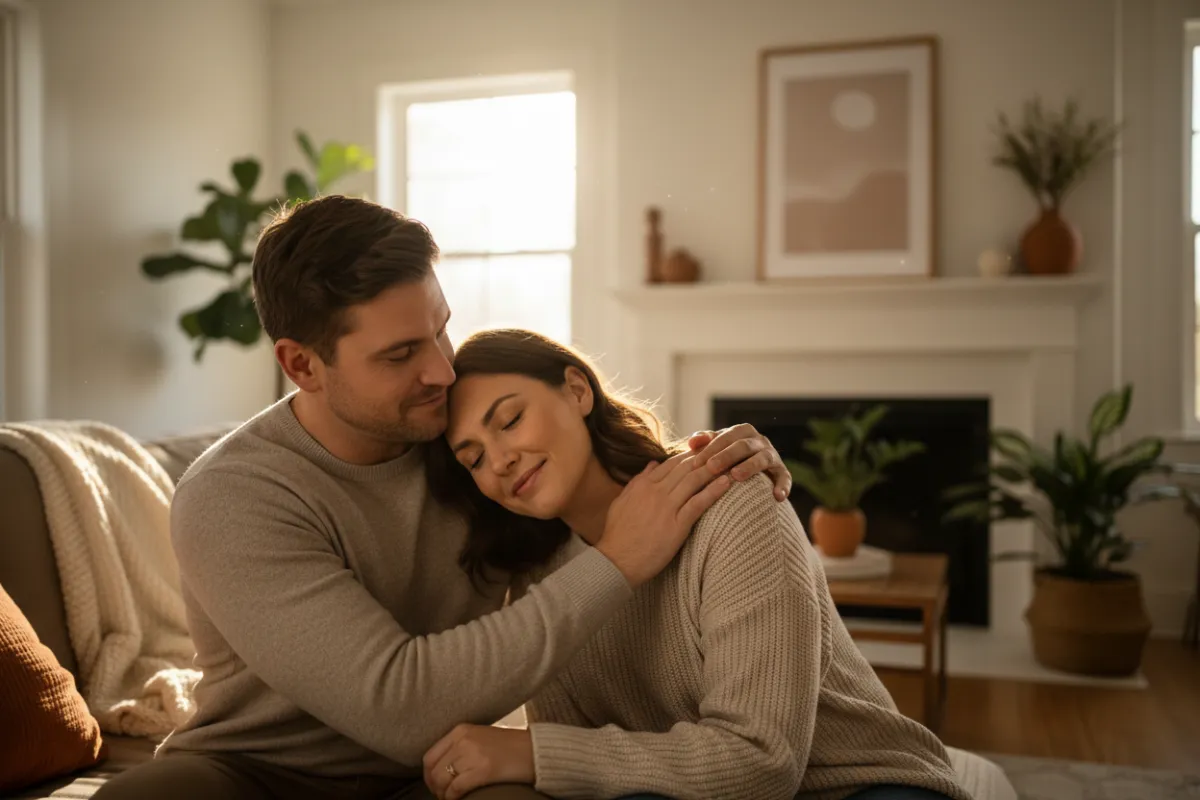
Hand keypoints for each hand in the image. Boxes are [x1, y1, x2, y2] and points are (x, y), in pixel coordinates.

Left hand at [423, 724, 534, 799]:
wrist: (534, 750)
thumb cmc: (509, 747)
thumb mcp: (479, 737)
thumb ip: (459, 747)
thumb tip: (441, 767)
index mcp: (460, 730)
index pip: (430, 756)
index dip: (428, 775)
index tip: (434, 785)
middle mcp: (463, 740)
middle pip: (434, 770)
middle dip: (434, 787)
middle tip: (442, 795)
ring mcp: (472, 754)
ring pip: (442, 780)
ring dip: (443, 794)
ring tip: (450, 798)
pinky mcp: (483, 770)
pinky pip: (456, 788)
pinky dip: (453, 798)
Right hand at [596, 451, 730, 587]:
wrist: (616, 561)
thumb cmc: (617, 535)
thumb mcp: (622, 501)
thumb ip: (637, 481)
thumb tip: (652, 464)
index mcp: (643, 485)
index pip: (671, 463)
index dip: (688, 454)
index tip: (703, 450)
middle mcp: (655, 492)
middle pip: (685, 467)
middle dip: (704, 457)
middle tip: (721, 450)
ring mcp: (667, 508)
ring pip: (694, 481)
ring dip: (713, 469)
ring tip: (729, 462)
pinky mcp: (677, 525)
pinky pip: (699, 503)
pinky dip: (714, 491)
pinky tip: (726, 483)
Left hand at [688, 423, 791, 500]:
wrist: (750, 470)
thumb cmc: (726, 457)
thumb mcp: (715, 447)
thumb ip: (704, 442)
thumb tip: (691, 442)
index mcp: (742, 432)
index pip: (726, 437)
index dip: (711, 448)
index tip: (696, 462)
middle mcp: (759, 441)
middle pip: (743, 446)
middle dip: (726, 456)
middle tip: (711, 467)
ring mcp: (772, 456)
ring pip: (762, 458)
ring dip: (750, 466)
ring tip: (736, 476)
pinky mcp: (782, 472)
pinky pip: (785, 478)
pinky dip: (782, 486)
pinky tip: (777, 497)